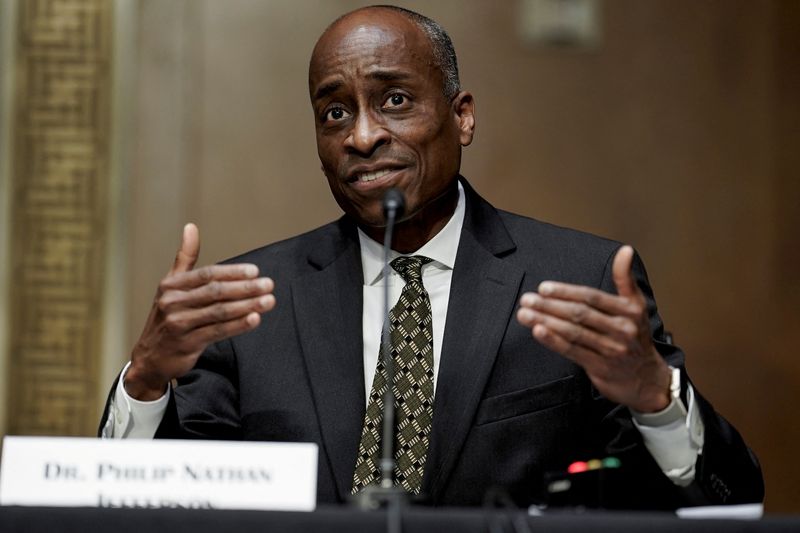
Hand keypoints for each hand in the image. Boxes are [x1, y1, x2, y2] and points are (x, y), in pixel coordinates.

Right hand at [125, 223, 275, 399]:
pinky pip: (217, 332)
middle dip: (245, 288)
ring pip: (219, 312)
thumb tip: (191, 227)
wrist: (150, 357)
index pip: (207, 275)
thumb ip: (184, 258)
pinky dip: (238, 325)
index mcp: (172, 285)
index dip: (232, 272)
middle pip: (215, 292)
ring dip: (247, 306)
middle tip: (269, 285)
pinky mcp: (187, 344)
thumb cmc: (167, 317)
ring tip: (269, 301)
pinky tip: (255, 319)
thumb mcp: (171, 286)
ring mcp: (179, 324)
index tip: (255, 271)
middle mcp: (173, 302)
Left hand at [516, 245, 669, 412]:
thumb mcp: (636, 306)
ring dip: (546, 321)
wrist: (646, 379)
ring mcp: (611, 350)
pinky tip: (538, 331)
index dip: (566, 292)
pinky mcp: (600, 367)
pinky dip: (553, 341)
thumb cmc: (635, 337)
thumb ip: (625, 278)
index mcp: (629, 311)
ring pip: (573, 332)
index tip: (544, 288)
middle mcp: (622, 329)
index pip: (592, 297)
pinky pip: (572, 351)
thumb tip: (625, 250)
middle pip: (580, 314)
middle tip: (527, 299)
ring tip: (525, 314)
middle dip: (550, 306)